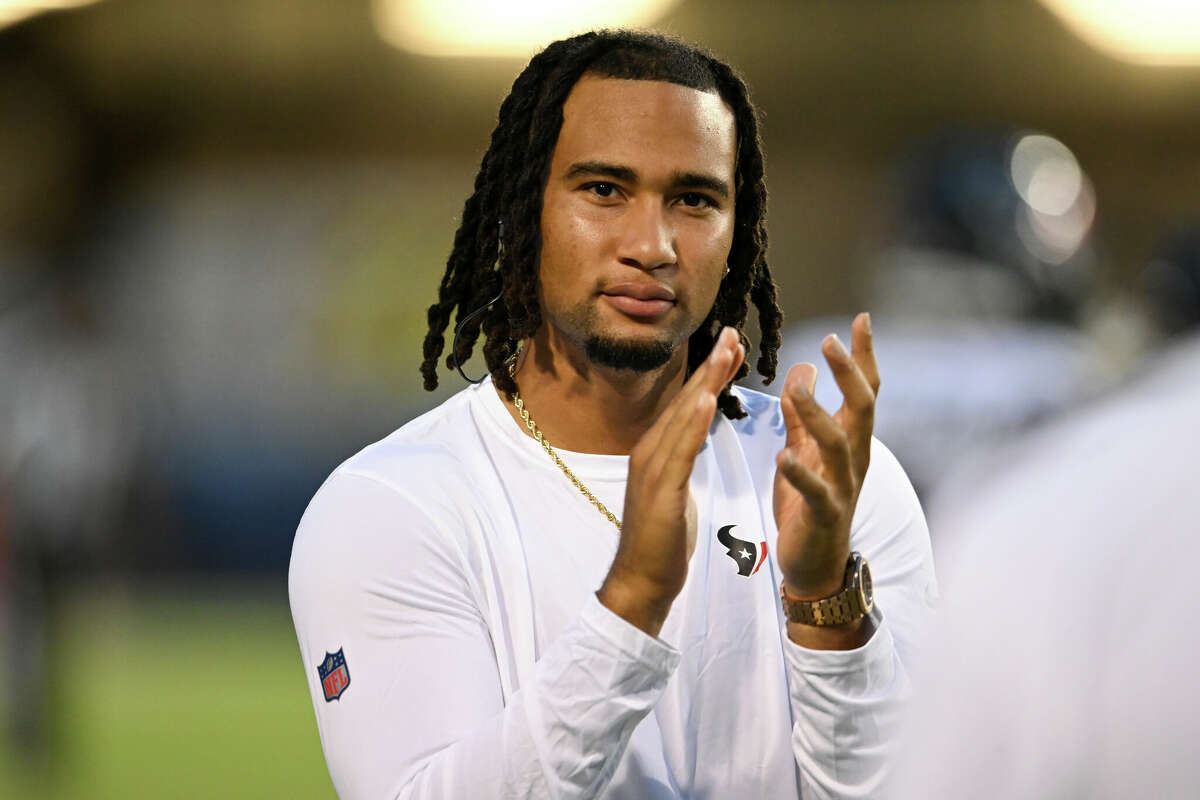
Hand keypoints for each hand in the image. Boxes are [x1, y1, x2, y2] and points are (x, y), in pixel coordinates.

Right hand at [598, 327, 745, 636]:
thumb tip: (690, 442)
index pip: (687, 405)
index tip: (731, 346)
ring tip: (726, 353)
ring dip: (705, 382)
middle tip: (734, 333)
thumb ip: (680, 463)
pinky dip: (691, 423)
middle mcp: (649, 452)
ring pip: (682, 417)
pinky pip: (679, 452)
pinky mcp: (658, 491)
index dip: (709, 374)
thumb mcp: (675, 493)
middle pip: (684, 401)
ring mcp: (651, 470)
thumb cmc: (661, 544)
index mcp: (656, 453)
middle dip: (710, 366)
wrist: (640, 583)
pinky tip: (705, 400)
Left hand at [773, 313, 879, 605]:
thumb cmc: (808, 505)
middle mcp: (854, 459)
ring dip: (818, 413)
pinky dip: (801, 472)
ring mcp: (843, 487)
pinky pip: (816, 490)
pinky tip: (783, 455)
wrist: (814, 565)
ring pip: (839, 443)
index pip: (863, 390)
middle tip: (830, 340)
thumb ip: (801, 413)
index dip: (863, 356)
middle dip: (849, 374)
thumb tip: (802, 369)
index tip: (861, 319)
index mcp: (849, 441)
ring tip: (797, 387)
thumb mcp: (803, 450)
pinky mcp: (824, 514)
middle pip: (861, 408)